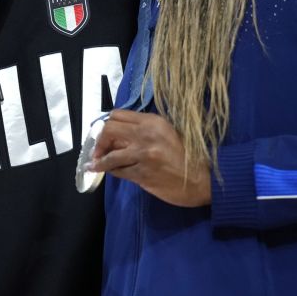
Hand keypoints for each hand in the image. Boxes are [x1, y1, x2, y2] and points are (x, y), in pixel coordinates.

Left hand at [90, 110, 211, 206]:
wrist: (203, 180)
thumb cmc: (188, 156)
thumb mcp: (168, 134)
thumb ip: (145, 130)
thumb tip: (119, 134)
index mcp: (153, 121)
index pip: (118, 115)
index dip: (106, 125)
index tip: (104, 134)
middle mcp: (146, 134)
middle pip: (109, 130)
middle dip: (99, 141)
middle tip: (97, 151)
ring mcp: (143, 154)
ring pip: (110, 154)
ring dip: (99, 160)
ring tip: (93, 165)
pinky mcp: (142, 174)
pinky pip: (118, 171)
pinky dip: (111, 171)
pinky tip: (109, 172)